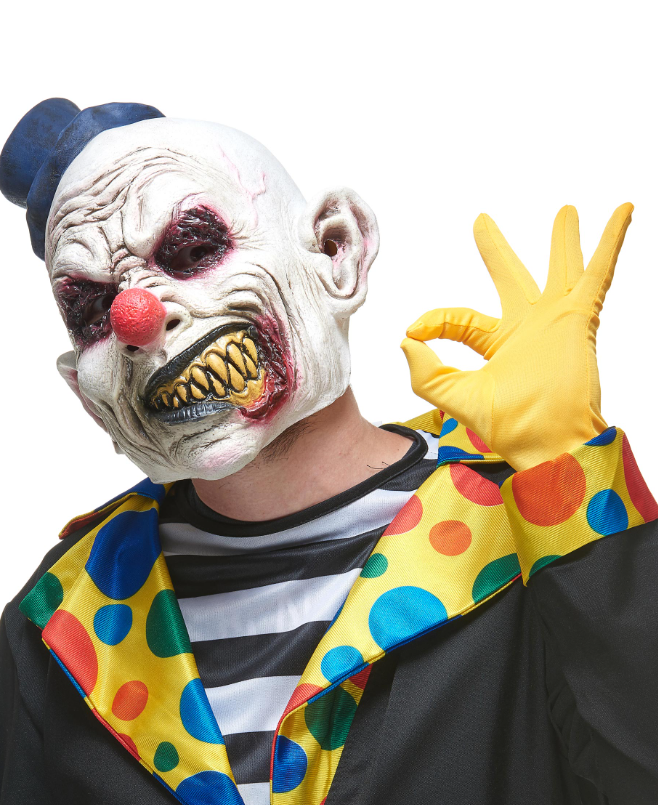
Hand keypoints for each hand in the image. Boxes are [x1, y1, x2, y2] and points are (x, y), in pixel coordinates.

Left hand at [401, 204, 632, 469]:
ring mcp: (555, 320)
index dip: (433, 321)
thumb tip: (406, 341)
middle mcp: (526, 328)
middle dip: (495, 250)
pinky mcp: (580, 317)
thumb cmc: (510, 428)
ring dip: (565, 240)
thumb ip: (426, 373)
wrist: (549, 443)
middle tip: (482, 221)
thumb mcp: (456, 397)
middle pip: (508, 276)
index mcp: (496, 345)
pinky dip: (612, 242)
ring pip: (560, 268)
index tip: (414, 329)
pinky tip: (622, 212)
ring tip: (565, 211)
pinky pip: (598, 272)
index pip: (458, 319)